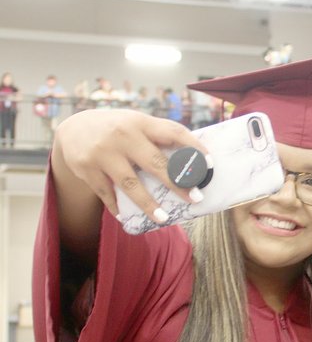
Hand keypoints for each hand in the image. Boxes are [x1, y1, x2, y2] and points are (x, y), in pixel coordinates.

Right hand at [54, 109, 207, 221]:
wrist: (73, 129)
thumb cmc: (118, 130)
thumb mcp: (136, 124)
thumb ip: (159, 137)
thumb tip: (194, 161)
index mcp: (141, 122)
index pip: (173, 132)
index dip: (193, 147)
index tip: (210, 164)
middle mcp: (123, 135)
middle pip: (154, 162)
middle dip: (177, 182)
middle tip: (195, 198)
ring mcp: (103, 152)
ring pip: (130, 183)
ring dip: (148, 204)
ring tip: (164, 218)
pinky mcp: (86, 168)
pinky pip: (106, 193)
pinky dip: (117, 207)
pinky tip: (126, 218)